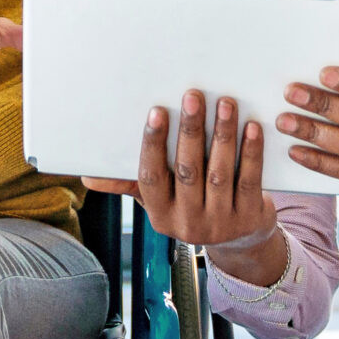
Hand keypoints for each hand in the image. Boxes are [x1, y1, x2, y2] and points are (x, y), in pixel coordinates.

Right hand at [84, 89, 282, 278]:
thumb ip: (132, 183)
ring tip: (224, 103)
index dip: (153, 143)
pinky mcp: (249, 217)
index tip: (157, 110)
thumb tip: (88, 177)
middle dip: (189, 130)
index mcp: (160, 214)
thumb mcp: (161, 200)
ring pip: (219, 173)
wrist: (241, 242)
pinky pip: (249, 180)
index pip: (150, 177)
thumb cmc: (193, 207)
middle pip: (187, 170)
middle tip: (192, 96)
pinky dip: (250, 152)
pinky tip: (251, 127)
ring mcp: (220, 222)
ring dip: (222, 135)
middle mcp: (188, 222)